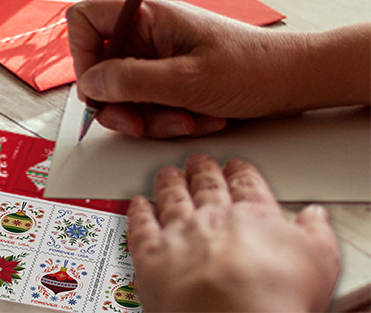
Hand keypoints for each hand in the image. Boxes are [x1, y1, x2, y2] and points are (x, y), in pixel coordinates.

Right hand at [66, 0, 369, 137]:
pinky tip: (198, 119)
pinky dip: (168, 121)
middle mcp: (148, 37)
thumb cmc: (251, 70)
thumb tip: (90, 83)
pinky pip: (148, 107)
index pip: (86, 21)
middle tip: (140, 124)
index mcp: (148, 19)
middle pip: (102, 71)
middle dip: (121, 104)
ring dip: (151, 119)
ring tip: (187, 120)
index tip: (98, 88)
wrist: (294, 83)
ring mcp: (158, 61)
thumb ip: (131, 81)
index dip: (82, 55)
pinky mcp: (170, 83)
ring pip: (125, 97)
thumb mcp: (186, 81)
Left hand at [126, 154, 339, 311]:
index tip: (236, 165)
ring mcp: (178, 234)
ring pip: (171, 198)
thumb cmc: (275, 296)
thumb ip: (315, 233)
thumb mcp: (319, 261)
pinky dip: (138, 211)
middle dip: (202, 170)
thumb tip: (315, 216)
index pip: (246, 185)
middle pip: (205, 186)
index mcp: (253, 216)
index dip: (240, 172)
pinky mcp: (150, 255)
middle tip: (199, 160)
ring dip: (169, 182)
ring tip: (168, 173)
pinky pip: (140, 225)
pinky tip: (138, 202)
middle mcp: (212, 218)